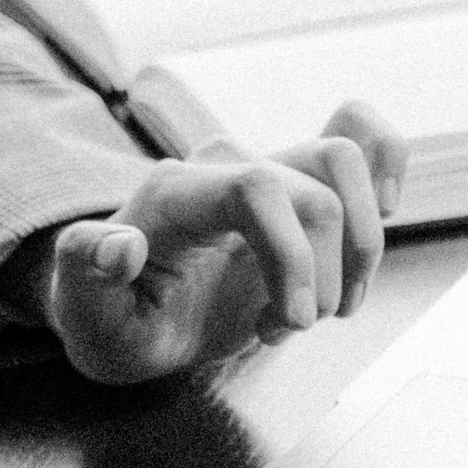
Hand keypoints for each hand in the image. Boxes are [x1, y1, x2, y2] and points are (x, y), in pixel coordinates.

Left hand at [40, 103, 407, 383]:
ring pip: (343, 161)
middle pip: (314, 194)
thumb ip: (86, 270)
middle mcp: (219, 169)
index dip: (294, 254)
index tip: (295, 320)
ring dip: (357, 247)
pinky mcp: (292, 193)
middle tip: (286, 329)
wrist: (124, 319)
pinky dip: (385, 165)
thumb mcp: (82, 307)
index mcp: (172, 193)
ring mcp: (261, 175)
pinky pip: (356, 139)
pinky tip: (382, 212)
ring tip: (319, 308)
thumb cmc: (104, 314)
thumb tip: (120, 248)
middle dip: (321, 279)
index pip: (257, 187)